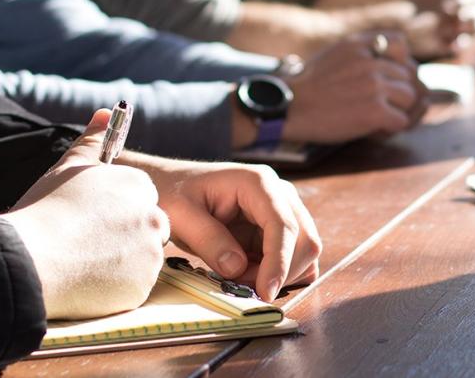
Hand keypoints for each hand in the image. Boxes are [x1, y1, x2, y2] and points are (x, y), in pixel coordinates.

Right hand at [3, 110, 169, 319]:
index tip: (92, 219)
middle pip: (148, 228)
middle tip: (88, 243)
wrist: (31, 259)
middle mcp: (152, 217)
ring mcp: (150, 254)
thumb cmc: (46, 210)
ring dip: (121, 261)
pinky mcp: (142, 287)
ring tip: (83, 260)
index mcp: (138, 186)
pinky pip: (134, 287)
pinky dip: (116, 286)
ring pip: (142, 258)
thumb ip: (93, 141)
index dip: (116, 210)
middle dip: (125, 236)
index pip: (141, 198)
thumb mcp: (68, 167)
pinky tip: (87, 280)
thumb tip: (105, 112)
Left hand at [126, 155, 321, 301]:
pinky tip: (250, 274)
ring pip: (304, 252)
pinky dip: (279, 274)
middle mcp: (279, 193)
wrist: (170, 185)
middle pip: (304, 239)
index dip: (279, 261)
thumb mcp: (181, 215)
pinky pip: (293, 257)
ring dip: (279, 275)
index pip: (283, 225)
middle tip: (242, 286)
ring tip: (239, 277)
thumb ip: (208, 240)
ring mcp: (282, 210)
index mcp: (257, 183)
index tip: (265, 291)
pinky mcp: (277, 229)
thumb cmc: (173, 193)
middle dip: (280, 272)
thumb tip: (237, 268)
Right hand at [282, 32, 428, 143]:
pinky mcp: (375, 111)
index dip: (399, 63)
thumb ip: (361, 52)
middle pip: (409, 76)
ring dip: (398, 111)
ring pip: (410, 98)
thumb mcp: (333, 54)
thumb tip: (393, 64)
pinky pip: (401, 121)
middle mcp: (371, 61)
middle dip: (399, 93)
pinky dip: (390, 129)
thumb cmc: (308, 87)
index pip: (400, 44)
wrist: (288, 108)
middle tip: (381, 106)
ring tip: (376, 119)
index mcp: (359, 44)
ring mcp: (374, 85)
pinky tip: (372, 130)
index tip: (387, 77)